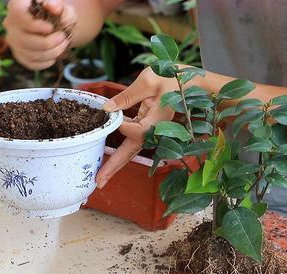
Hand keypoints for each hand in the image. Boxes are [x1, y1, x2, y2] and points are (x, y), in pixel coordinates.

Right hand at [4, 0, 75, 69]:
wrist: (58, 27)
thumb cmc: (58, 13)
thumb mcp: (61, 6)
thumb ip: (57, 4)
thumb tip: (53, 7)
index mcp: (17, 6)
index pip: (18, 16)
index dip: (34, 25)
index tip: (50, 28)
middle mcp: (10, 24)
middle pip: (23, 39)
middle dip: (47, 42)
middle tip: (63, 38)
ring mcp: (13, 41)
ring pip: (29, 53)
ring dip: (51, 53)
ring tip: (63, 45)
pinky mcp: (19, 55)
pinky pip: (31, 64)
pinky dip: (46, 62)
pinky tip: (55, 55)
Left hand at [96, 67, 178, 187]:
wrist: (188, 83)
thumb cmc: (170, 79)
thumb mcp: (147, 82)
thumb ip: (126, 96)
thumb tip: (106, 108)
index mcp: (156, 121)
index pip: (134, 130)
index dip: (121, 125)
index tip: (110, 112)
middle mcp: (154, 131)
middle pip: (131, 152)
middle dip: (114, 167)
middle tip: (99, 182)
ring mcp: (150, 132)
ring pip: (130, 151)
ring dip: (115, 165)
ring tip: (101, 178)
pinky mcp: (146, 129)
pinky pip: (131, 143)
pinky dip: (120, 153)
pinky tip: (108, 161)